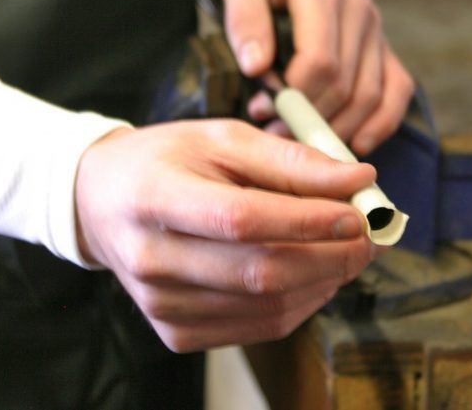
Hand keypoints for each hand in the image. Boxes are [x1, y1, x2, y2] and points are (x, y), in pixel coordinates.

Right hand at [75, 120, 376, 351]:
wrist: (104, 205)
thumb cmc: (163, 162)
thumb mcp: (219, 139)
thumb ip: (286, 160)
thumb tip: (356, 180)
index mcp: (155, 198)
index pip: (241, 219)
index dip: (308, 219)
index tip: (359, 212)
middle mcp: (152, 260)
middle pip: (261, 272)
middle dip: (332, 257)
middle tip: (367, 237)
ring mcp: (161, 304)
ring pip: (267, 307)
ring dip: (323, 282)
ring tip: (342, 252)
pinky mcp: (174, 331)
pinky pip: (256, 327)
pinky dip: (299, 304)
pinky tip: (310, 277)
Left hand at [215, 0, 413, 155]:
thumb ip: (245, 20)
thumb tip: (254, 67)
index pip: (319, 62)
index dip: (294, 98)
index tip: (262, 111)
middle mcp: (358, 12)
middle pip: (344, 85)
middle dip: (309, 119)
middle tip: (274, 134)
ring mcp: (375, 30)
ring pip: (370, 95)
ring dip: (337, 128)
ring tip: (300, 142)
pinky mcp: (381, 45)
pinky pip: (397, 89)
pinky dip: (381, 122)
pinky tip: (355, 143)